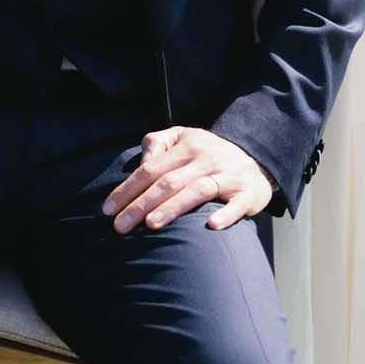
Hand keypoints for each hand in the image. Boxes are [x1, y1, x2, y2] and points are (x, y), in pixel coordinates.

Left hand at [104, 126, 273, 234]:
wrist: (256, 160)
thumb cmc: (209, 153)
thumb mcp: (184, 137)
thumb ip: (158, 143)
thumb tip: (140, 161)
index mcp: (187, 146)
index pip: (151, 168)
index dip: (128, 188)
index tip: (108, 209)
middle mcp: (206, 159)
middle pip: (169, 181)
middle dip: (141, 204)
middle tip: (120, 227)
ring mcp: (228, 175)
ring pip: (197, 191)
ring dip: (173, 208)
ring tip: (152, 225)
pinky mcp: (247, 193)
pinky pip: (236, 204)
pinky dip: (224, 214)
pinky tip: (209, 226)